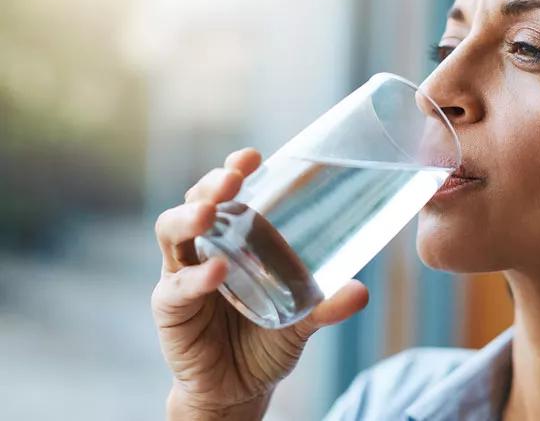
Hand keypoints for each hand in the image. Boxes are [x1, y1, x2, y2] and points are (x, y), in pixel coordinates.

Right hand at [152, 148, 368, 418]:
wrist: (239, 389)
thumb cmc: (266, 341)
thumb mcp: (302, 319)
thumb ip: (326, 305)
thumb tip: (363, 291)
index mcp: (234, 239)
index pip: (228, 194)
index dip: (234, 170)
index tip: (253, 156)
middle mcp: (204, 248)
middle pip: (196, 202)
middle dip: (211, 185)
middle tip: (232, 178)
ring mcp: (181, 274)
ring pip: (171, 233)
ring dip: (189, 217)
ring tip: (211, 212)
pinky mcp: (170, 308)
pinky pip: (176, 287)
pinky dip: (196, 278)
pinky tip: (217, 273)